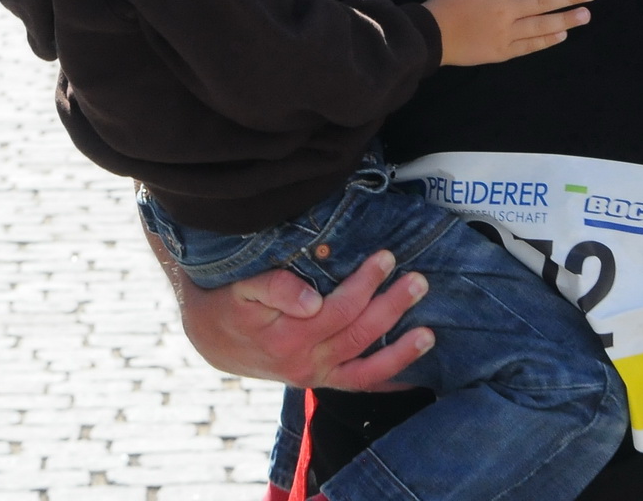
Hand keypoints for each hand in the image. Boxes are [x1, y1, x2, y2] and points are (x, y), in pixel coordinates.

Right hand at [170, 247, 434, 389]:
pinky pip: (358, 385)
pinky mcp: (320, 380)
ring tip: (430, 333)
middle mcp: (302, 361)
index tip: (386, 258)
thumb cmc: (230, 302)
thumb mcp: (242, 288)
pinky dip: (387, 380)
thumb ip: (275, 288)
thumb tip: (311, 299)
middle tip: (418, 281)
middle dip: (391, 307)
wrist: (212, 338)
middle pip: (357, 334)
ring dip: (400, 350)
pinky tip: (416, 373)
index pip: (337, 309)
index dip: (364, 284)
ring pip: (364, 367)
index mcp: (286, 336)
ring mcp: (314, 375)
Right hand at [424, 0, 594, 65]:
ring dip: (565, 20)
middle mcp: (505, 11)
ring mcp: (505, 33)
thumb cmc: (448, 1)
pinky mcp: (502, 52)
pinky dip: (546, 41)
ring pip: (541, 26)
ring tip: (585, 15)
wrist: (430, 35)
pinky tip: (562, 34)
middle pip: (542, 2)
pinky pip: (529, 46)